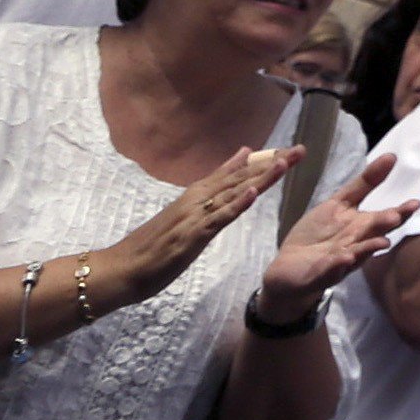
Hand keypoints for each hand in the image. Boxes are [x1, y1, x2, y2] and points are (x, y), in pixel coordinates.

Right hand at [102, 146, 294, 305]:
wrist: (118, 269)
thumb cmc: (150, 248)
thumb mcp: (180, 219)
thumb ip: (201, 201)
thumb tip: (219, 188)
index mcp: (194, 197)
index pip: (234, 174)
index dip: (263, 162)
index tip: (289, 150)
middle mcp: (195, 201)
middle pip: (240, 178)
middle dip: (271, 164)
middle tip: (302, 150)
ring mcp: (193, 217)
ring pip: (233, 193)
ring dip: (260, 177)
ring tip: (285, 161)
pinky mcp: (190, 237)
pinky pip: (217, 219)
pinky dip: (236, 205)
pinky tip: (252, 193)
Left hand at [256, 151, 414, 323]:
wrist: (290, 268)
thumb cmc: (318, 235)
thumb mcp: (339, 204)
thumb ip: (365, 183)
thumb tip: (392, 156)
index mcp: (362, 226)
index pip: (385, 218)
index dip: (400, 212)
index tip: (416, 203)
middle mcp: (357, 244)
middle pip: (375, 235)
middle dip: (384, 227)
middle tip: (395, 218)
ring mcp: (340, 262)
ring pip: (358, 255)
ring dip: (368, 249)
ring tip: (380, 243)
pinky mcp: (320, 275)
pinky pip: (330, 271)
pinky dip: (338, 266)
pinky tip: (344, 258)